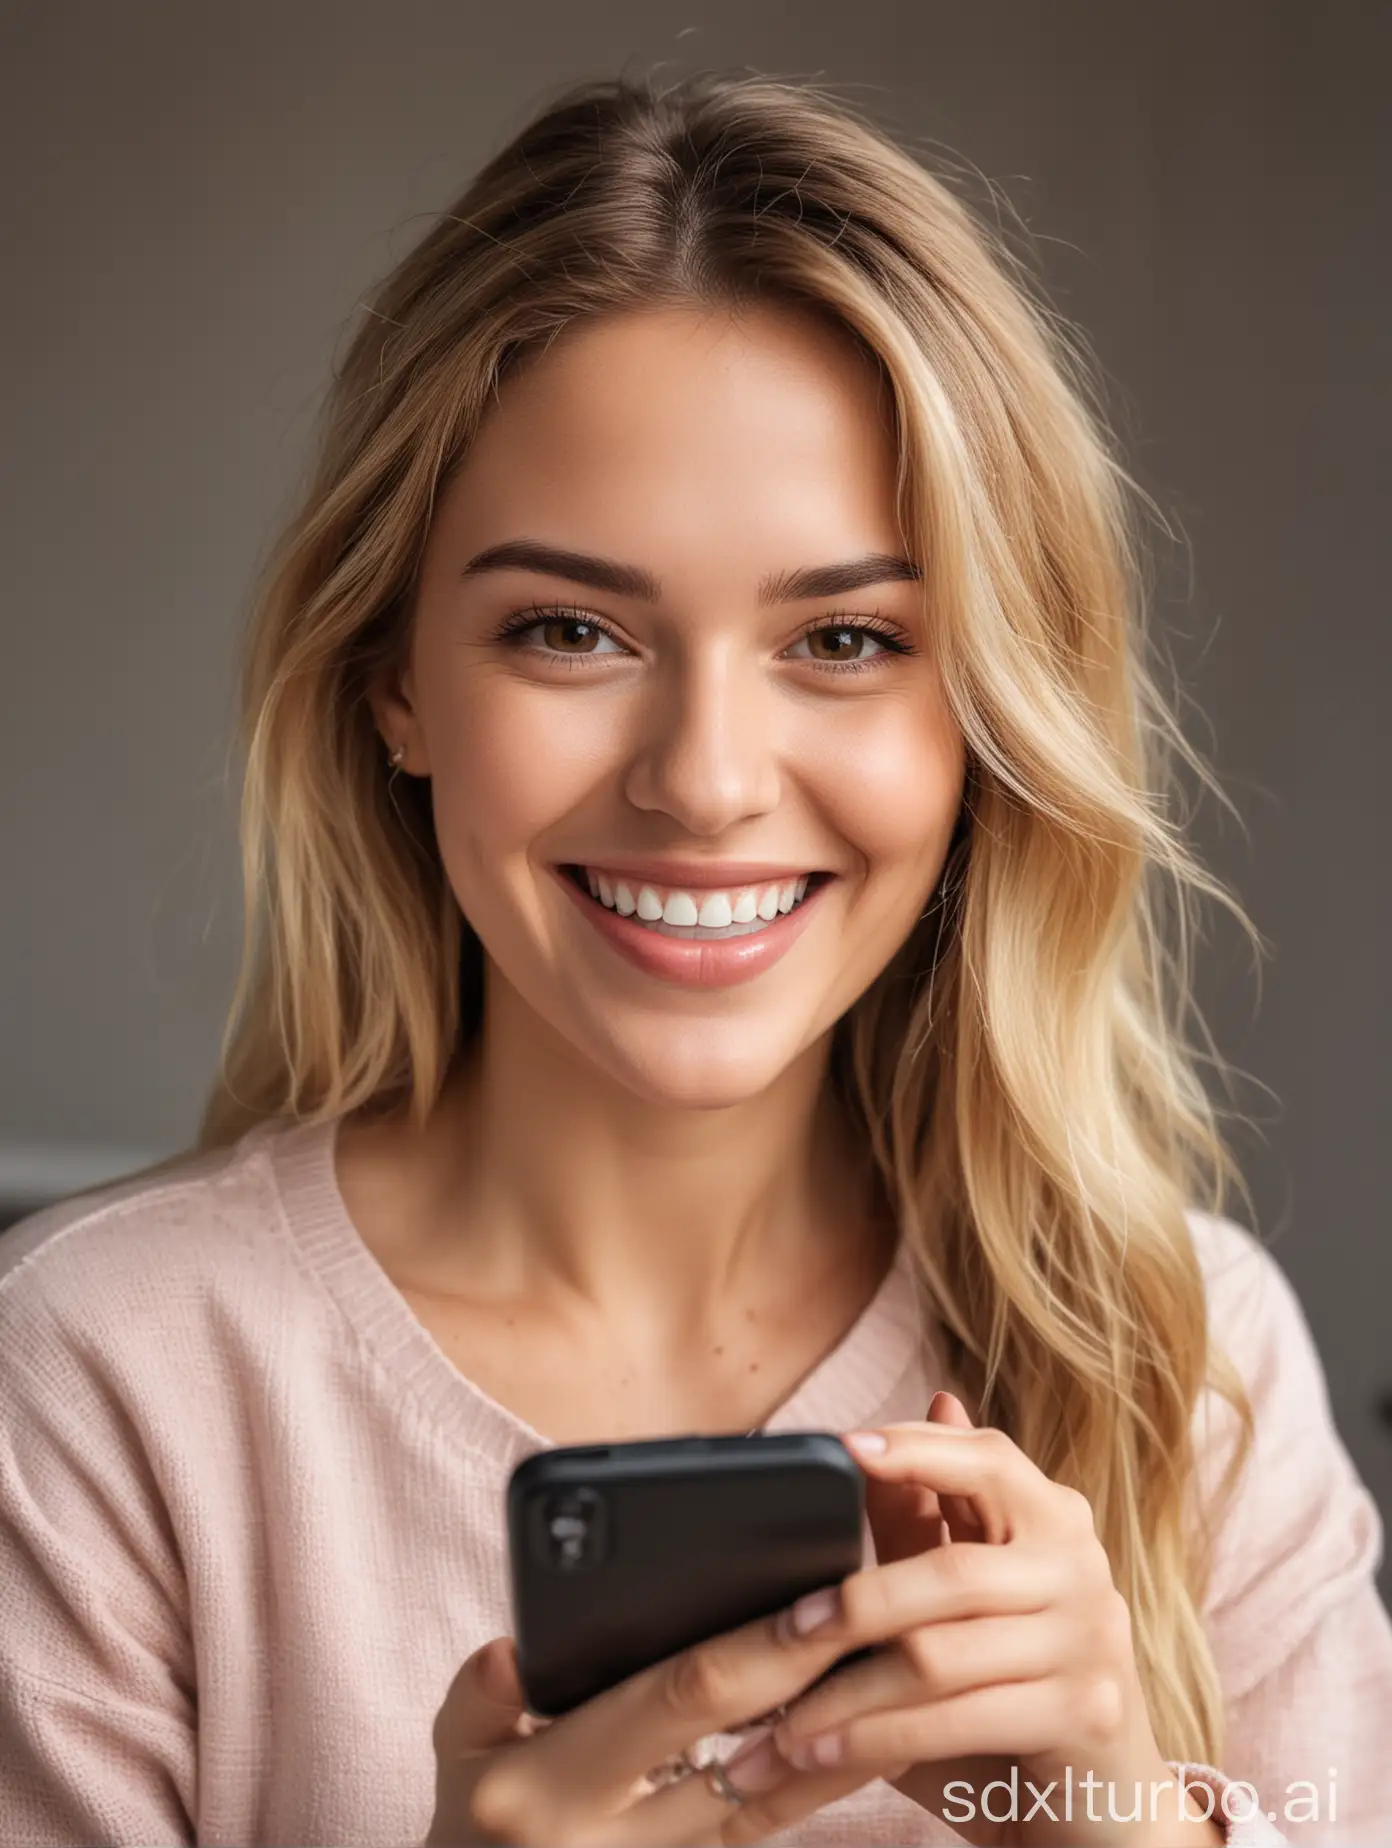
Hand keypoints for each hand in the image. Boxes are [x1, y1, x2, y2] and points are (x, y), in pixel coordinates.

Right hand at [424, 1599, 910, 1845]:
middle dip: (819, 1685)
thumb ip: (478, 1695)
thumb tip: (513, 1649)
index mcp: (547, 1788)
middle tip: (885, 1625)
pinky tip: (865, 1742)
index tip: (818, 1605)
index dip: (753, 1652)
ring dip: (840, 1744)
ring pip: (770, 1808)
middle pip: (743, 1755)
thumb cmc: (474, 1823)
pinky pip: (764, 1836)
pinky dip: (815, 1787)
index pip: (672, 1703)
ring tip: (903, 1682)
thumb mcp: (453, 1755)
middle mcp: (612, 1841)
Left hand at [759, 1395, 1222, 1846]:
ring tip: (783, 1720)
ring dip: (850, 1693)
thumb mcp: (962, 1599)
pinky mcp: (1086, 1713)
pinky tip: (823, 1752)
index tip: (847, 1446)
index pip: (985, 1459)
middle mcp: (1080, 1564)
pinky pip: (959, 1719)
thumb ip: (920, 1521)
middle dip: (858, 1602)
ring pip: (941, 1654)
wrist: (1108, 1803)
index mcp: (1052, 1516)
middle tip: (787, 1629)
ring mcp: (1090, 1638)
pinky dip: (878, 1739)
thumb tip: (863, 1443)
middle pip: (951, 1569)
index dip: (917, 1448)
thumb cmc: (1012, 1682)